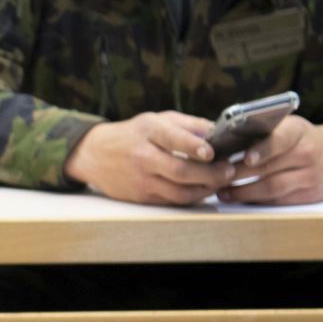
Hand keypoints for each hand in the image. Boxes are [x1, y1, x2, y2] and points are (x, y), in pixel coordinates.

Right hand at [65, 111, 233, 204]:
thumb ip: (188, 125)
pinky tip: (202, 189)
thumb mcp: (156, 119)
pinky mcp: (141, 197)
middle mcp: (142, 156)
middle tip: (229, 171)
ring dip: (206, 189)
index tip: (211, 152)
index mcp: (147, 131)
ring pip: (180, 192)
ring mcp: (141, 179)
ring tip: (220, 182)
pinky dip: (192, 197)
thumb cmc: (132, 134)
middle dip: (211, 174)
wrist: (93, 154)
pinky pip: (173, 201)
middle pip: (181, 171)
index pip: (172, 139)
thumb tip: (219, 133)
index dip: (193, 146)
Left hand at [216, 118, 322, 204]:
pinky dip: (259, 200)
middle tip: (215, 177)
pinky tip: (242, 199)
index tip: (245, 158)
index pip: (279, 139)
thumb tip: (223, 139)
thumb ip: (263, 131)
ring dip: (245, 192)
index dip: (262, 149)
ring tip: (223, 193)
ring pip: (273, 188)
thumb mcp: (289, 126)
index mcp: (298, 131)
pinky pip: (280, 200)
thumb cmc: (303, 138)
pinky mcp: (311, 194)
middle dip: (239, 175)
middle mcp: (307, 153)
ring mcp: (311, 176)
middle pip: (269, 168)